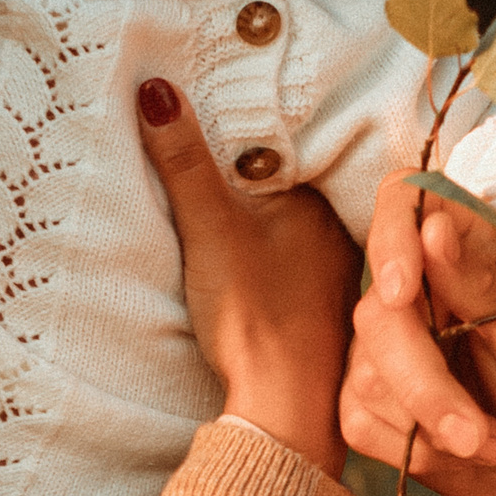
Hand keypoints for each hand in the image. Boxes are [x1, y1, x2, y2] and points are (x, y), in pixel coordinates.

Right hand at [137, 77, 357, 474]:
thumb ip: (184, 159)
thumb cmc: (256, 313)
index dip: (252, 117)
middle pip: (292, 177)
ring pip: (292, 215)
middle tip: (210, 120)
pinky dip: (266, 234)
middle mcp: (340, 228)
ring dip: (260, 199)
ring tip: (219, 171)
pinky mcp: (315, 303)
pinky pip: (291, 248)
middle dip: (255, 156)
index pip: (292, 139)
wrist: (282, 408)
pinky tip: (245, 238)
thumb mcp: (210, 225)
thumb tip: (155, 88)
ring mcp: (332, 268)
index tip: (217, 88)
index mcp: (325, 198)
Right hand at [339, 170, 495, 495]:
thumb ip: (484, 287)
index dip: (391, 240)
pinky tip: (463, 453)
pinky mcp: (374, 405)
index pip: (402, 207)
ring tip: (494, 441)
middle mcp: (420, 290)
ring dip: (432, 425)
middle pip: (377, 314)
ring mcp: (391, 349)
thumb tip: (433, 230)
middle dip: (424, 384)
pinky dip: (415, 449)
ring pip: (367, 376)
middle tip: (475, 432)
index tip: (403, 292)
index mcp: (468, 250)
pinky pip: (360, 420)